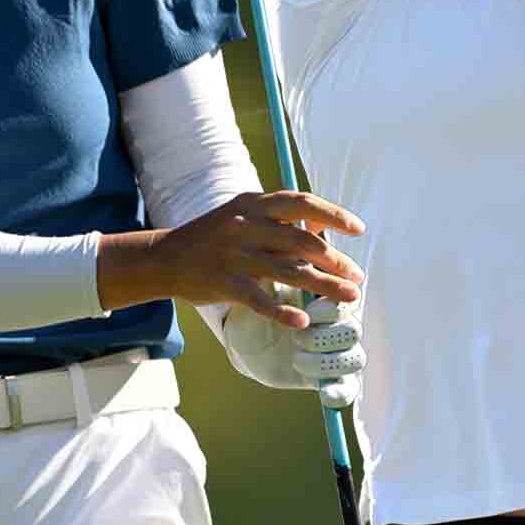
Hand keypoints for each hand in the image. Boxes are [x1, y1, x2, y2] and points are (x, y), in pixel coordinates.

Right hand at [97, 191, 364, 326]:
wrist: (166, 257)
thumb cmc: (215, 236)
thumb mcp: (244, 215)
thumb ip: (279, 221)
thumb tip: (323, 230)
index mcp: (254, 204)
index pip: (301, 204)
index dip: (333, 215)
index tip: (358, 229)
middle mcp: (245, 225)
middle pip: (301, 241)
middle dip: (335, 260)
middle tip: (357, 276)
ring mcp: (234, 254)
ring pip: (288, 271)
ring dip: (323, 286)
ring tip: (348, 297)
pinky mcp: (223, 282)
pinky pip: (259, 299)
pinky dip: (282, 311)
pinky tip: (302, 321)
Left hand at [222, 284, 366, 408]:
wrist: (243, 335)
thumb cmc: (255, 303)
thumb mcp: (263, 289)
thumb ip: (280, 281)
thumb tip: (294, 266)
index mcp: (327, 299)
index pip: (350, 301)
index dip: (334, 309)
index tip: (311, 311)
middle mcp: (336, 326)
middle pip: (353, 331)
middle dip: (326, 336)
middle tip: (298, 338)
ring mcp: (333, 354)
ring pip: (354, 358)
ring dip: (326, 361)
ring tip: (297, 358)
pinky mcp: (328, 378)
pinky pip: (347, 388)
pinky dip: (339, 393)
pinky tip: (326, 397)